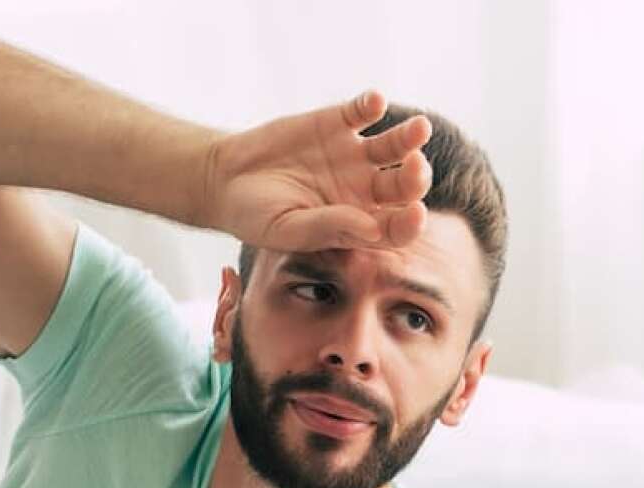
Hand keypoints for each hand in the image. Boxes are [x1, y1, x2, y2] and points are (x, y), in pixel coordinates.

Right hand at [202, 90, 432, 252]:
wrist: (224, 179)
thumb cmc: (255, 216)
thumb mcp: (287, 228)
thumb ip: (329, 227)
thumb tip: (373, 229)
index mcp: (358, 224)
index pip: (397, 228)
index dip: (411, 223)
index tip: (418, 213)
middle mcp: (365, 190)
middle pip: (404, 186)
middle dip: (415, 177)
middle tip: (416, 167)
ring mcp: (354, 155)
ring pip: (394, 146)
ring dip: (409, 137)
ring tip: (419, 128)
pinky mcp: (336, 123)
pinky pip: (361, 112)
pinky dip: (370, 105)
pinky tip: (375, 101)